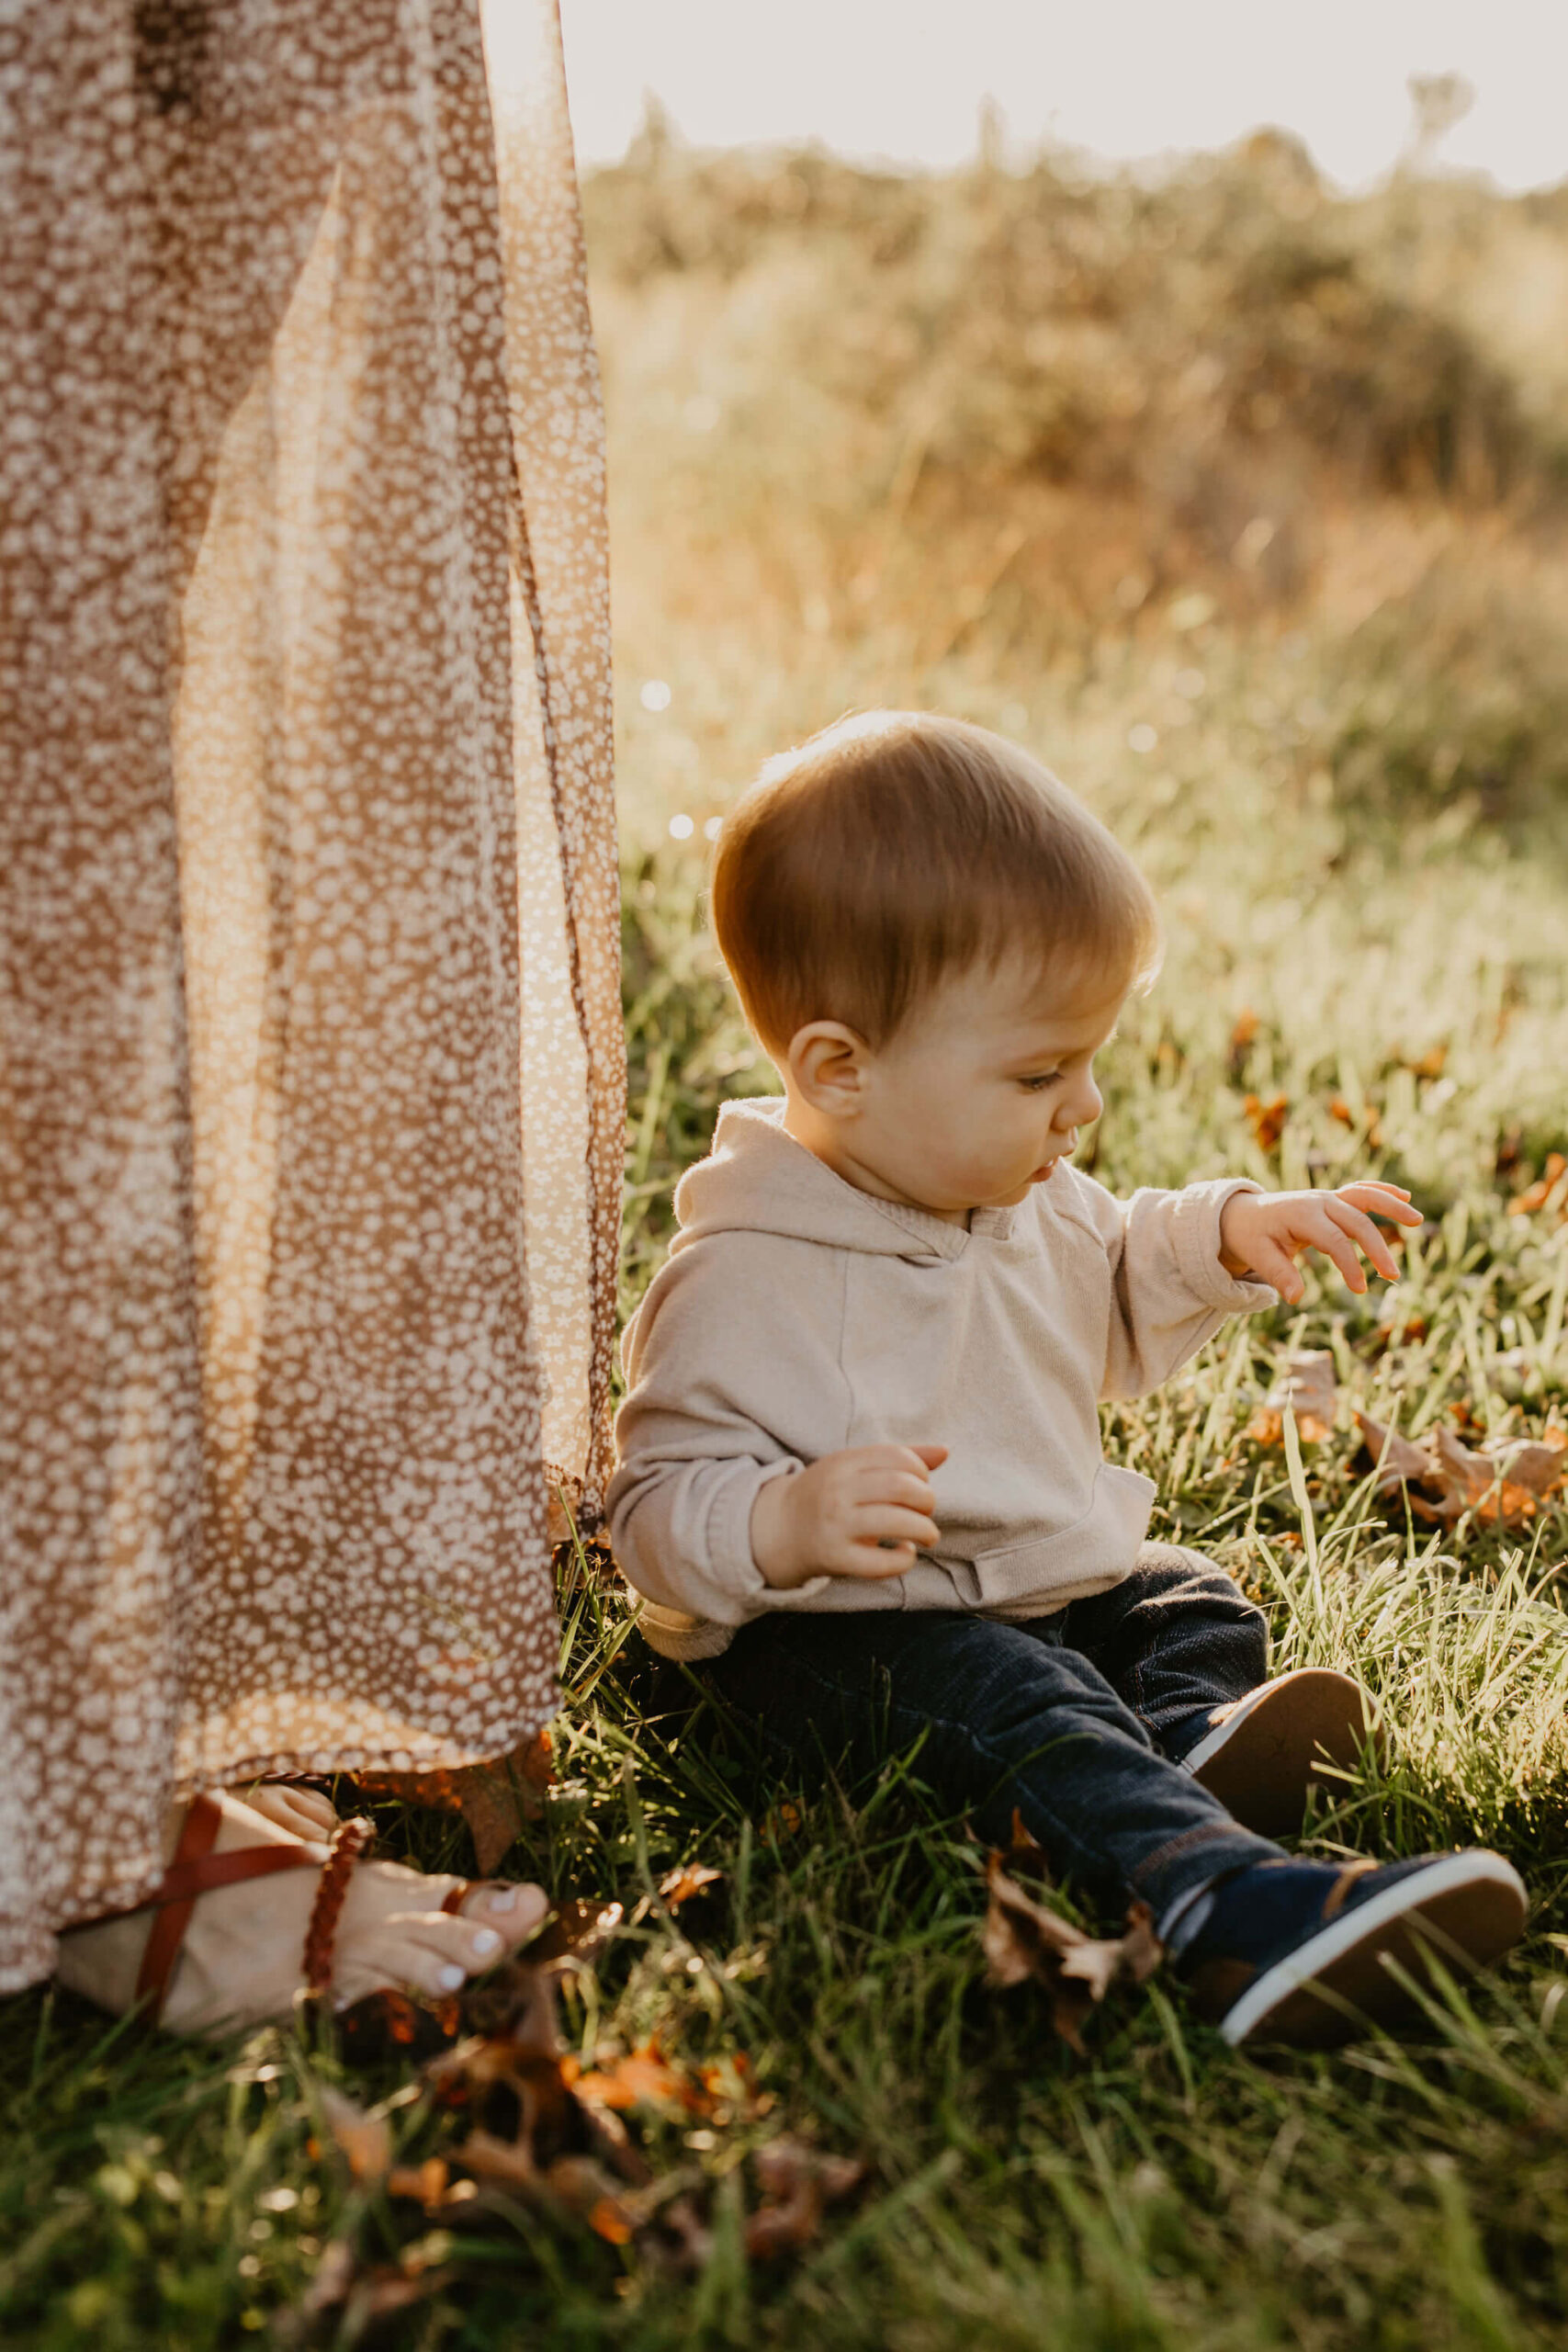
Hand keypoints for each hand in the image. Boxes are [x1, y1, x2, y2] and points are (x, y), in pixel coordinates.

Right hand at [750, 1444, 947, 1589]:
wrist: (779, 1529)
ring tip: (927, 1534)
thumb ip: (899, 1458)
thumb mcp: (854, 1468)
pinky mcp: (837, 1558)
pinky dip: (905, 1559)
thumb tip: (945, 1451)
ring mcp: (836, 1525)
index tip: (920, 1484)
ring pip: (897, 1522)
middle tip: (925, 1511)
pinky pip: (882, 1562)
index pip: (897, 1456)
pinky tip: (904, 1552)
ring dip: (925, 1529)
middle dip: (927, 1500)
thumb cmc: (828, 1495)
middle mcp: (838, 1491)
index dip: (921, 1471)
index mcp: (843, 1463)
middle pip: (901, 1487)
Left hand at [1219, 1181, 1420, 1304]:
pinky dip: (1382, 1191)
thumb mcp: (1256, 1256)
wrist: (1242, 1215)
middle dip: (1377, 1248)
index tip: (1360, 1289)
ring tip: (1417, 1221)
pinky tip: (1405, 1195)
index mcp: (1300, 1214)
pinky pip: (1361, 1191)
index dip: (1350, 1265)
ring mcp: (1327, 1197)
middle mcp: (1318, 1201)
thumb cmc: (1251, 1237)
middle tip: (1393, 1276)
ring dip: (1392, 1207)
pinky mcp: (1332, 1199)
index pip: (1334, 1240)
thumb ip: (1278, 1274)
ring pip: (1364, 1197)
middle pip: (1356, 1221)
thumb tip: (1295, 1298)